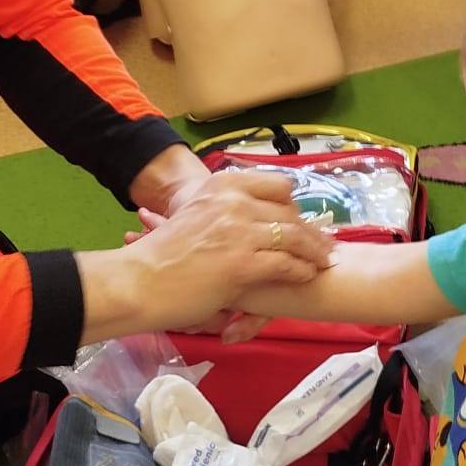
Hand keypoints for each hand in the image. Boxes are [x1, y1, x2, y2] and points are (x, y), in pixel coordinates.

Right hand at [116, 171, 331, 331]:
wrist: (140, 281)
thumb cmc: (163, 255)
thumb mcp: (192, 213)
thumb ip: (221, 209)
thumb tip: (245, 213)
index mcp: (222, 186)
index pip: (277, 185)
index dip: (294, 205)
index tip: (302, 218)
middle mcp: (234, 202)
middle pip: (290, 211)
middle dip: (311, 229)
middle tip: (325, 243)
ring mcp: (240, 232)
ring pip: (294, 236)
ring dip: (314, 251)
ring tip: (324, 262)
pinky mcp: (243, 263)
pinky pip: (286, 264)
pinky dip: (302, 270)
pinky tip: (307, 276)